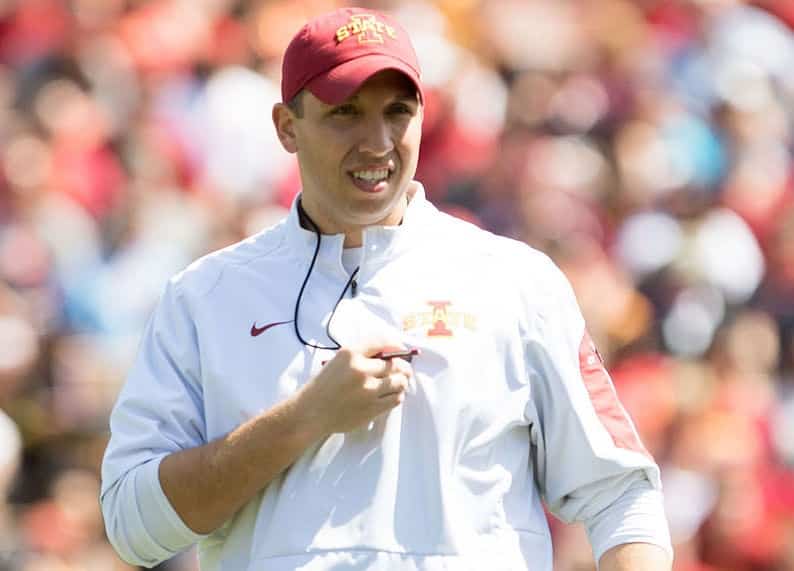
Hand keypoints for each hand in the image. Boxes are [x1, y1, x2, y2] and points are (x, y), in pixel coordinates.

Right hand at [299, 346, 413, 433]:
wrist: (312, 412)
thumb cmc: (324, 385)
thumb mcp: (338, 360)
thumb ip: (362, 354)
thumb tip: (390, 352)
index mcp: (350, 354)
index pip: (382, 343)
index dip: (396, 345)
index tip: (401, 349)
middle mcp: (361, 370)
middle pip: (396, 364)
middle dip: (404, 366)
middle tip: (404, 369)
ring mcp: (368, 391)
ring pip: (399, 383)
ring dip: (402, 381)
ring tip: (399, 382)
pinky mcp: (372, 408)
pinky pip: (395, 399)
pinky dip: (397, 395)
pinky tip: (392, 394)